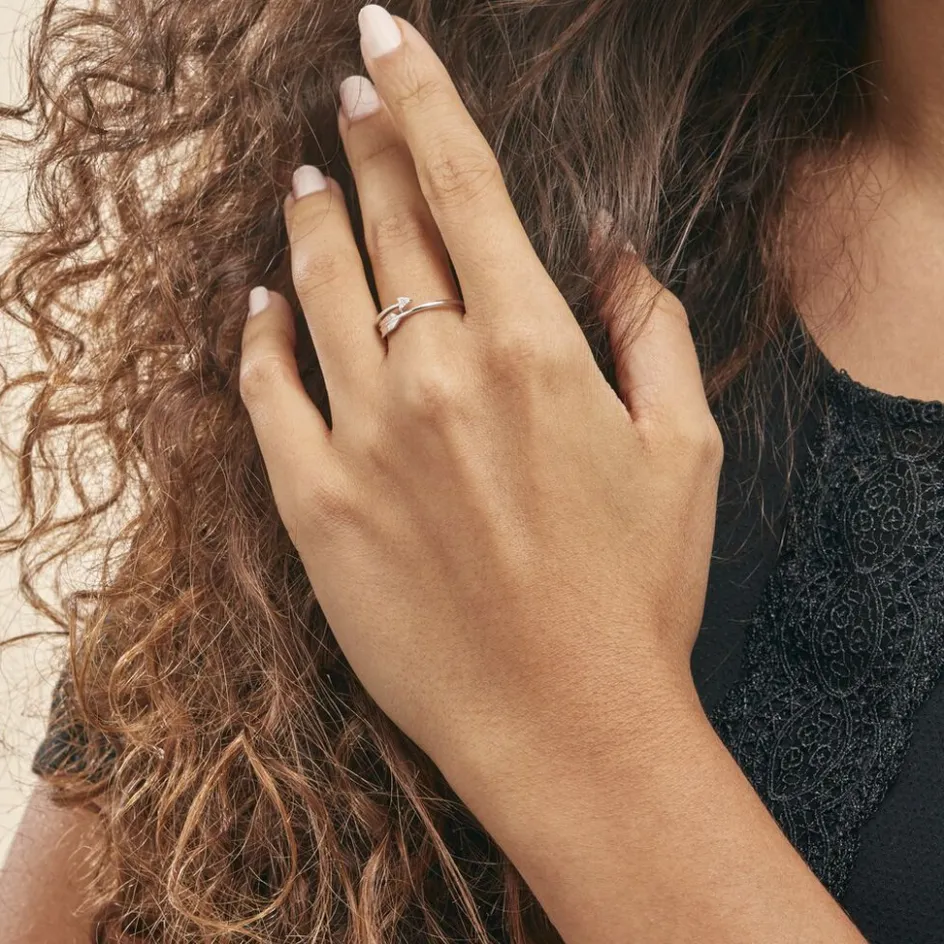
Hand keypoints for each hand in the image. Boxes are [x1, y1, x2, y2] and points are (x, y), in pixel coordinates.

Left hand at [238, 5, 722, 779]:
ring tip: (302, 181)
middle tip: (344, 102)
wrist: (566, 724)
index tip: (387, 39)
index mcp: (533, 347)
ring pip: (315, 291)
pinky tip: (258, 300)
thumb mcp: (685, 449)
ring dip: (308, 224)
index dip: (420, 97)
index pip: (462, 182)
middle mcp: (437, 374)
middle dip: (362, 146)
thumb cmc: (636, 591)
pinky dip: (257, 334)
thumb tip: (610, 247)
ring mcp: (364, 438)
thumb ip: (653, 328)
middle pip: (384, 223)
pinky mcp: (315, 504)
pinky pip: (265, 391)